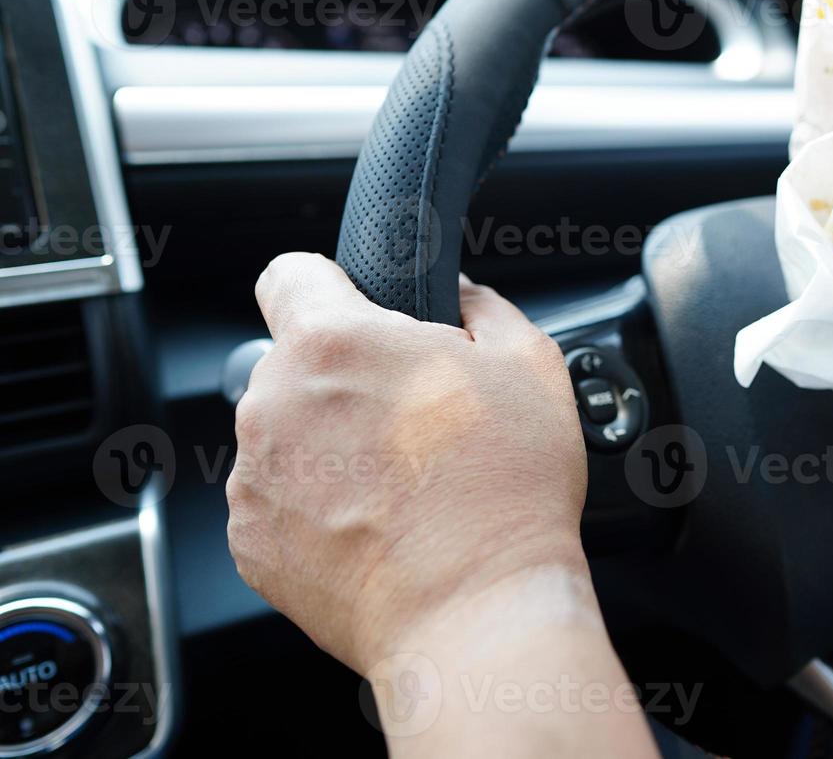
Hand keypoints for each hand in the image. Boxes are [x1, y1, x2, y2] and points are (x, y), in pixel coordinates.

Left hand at [227, 253, 588, 673]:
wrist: (474, 610)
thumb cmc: (503, 489)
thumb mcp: (530, 363)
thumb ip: (483, 306)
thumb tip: (460, 297)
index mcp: (333, 342)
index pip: (289, 273)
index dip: (330, 286)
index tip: (359, 313)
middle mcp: (273, 402)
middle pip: (294, 362)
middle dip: (344, 378)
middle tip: (412, 418)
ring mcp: (254, 478)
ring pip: (284, 434)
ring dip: (328, 445)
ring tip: (399, 485)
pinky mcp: (251, 543)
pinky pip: (278, 501)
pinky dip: (316, 508)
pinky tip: (376, 527)